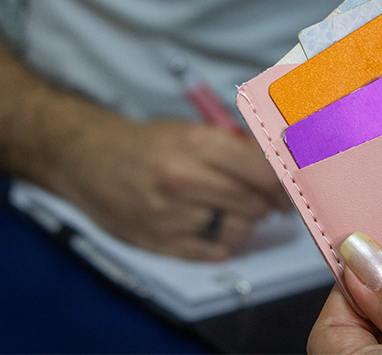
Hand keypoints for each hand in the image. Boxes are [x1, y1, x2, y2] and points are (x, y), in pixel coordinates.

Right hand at [52, 117, 287, 260]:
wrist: (89, 159)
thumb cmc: (148, 144)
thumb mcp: (192, 131)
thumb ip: (237, 148)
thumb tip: (283, 166)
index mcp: (196, 144)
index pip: (264, 172)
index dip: (285, 183)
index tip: (292, 187)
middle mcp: (184, 179)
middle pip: (255, 204)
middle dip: (267, 204)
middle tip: (266, 200)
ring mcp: (171, 214)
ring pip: (239, 230)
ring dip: (245, 222)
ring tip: (232, 209)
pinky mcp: (160, 242)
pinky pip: (215, 251)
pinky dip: (223, 241)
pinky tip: (214, 225)